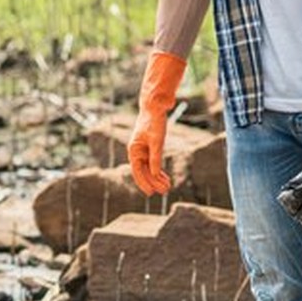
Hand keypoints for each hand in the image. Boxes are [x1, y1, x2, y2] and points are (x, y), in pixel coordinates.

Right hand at [128, 50, 185, 196]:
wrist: (155, 106)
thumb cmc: (154, 121)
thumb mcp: (157, 140)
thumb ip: (156, 157)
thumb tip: (156, 174)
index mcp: (134, 150)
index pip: (137, 171)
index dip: (144, 183)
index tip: (151, 193)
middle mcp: (137, 152)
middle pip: (144, 172)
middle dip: (153, 183)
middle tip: (164, 192)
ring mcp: (143, 150)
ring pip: (149, 169)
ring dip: (157, 178)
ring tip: (167, 187)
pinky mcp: (150, 148)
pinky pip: (153, 163)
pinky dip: (159, 170)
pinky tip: (165, 177)